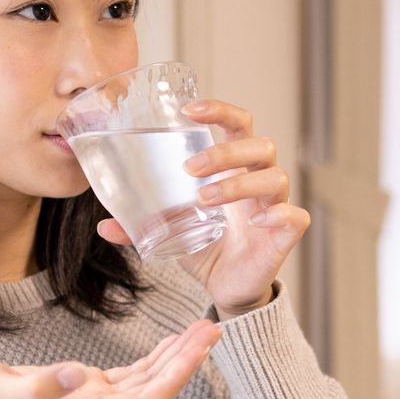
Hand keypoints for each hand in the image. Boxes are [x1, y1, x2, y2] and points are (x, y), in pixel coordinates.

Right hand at [0, 317, 221, 398]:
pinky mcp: (82, 394)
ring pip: (145, 385)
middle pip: (153, 393)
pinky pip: (128, 380)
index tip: (199, 349)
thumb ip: (35, 387)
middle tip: (212, 329)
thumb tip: (75, 375)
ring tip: (201, 329)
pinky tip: (171, 344)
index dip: (176, 376)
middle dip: (185, 363)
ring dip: (174, 359)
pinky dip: (152, 360)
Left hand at [93, 97, 308, 316]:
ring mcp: (274, 206)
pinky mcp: (284, 235)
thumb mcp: (171, 232)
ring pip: (275, 176)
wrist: (228, 288)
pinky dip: (278, 214)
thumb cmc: (207, 248)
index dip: (220, 110)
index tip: (189, 110)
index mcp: (235, 168)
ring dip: (239, 182)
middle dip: (225, 152)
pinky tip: (255, 222)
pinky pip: (295, 216)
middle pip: (260, 144)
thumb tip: (104, 226)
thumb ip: (140, 225)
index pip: (239, 124)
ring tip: (206, 199)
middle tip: (191, 169)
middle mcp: (259, 180)